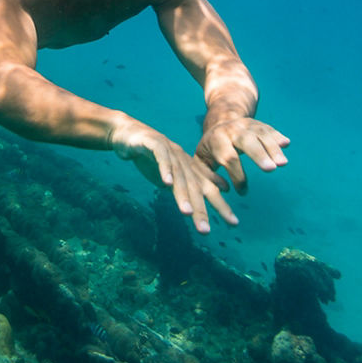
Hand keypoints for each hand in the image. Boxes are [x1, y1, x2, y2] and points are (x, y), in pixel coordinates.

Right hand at [108, 118, 235, 233]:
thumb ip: (187, 185)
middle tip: (206, 230)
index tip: (233, 222)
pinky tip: (167, 183)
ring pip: (179, 176)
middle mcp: (183, 160)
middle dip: (203, 208)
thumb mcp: (172, 174)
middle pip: (196, 186)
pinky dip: (165, 170)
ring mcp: (170, 151)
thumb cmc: (151, 156)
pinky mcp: (153, 143)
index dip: (221, 205)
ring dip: (183, 194)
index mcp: (189, 169)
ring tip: (188, 213)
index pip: (208, 189)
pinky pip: (161, 157)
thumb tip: (202, 200)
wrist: (128, 132)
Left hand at [195, 116, 288, 194]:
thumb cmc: (210, 149)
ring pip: (260, 134)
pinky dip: (277, 136)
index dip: (237, 175)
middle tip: (271, 169)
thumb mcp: (200, 160)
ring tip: (283, 163)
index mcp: (216, 139)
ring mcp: (246, 124)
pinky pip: (268, 129)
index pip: (228, 157)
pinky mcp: (257, 124)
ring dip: (273, 148)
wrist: (219, 121)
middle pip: (247, 141)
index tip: (243, 191)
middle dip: (259, 155)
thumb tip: (225, 189)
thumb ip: (207, 176)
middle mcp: (232, 129)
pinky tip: (286, 143)